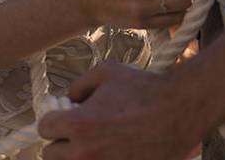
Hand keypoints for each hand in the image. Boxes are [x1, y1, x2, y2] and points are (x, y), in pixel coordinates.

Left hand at [38, 61, 200, 159]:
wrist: (180, 111)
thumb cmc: (144, 90)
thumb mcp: (106, 72)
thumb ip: (79, 84)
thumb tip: (68, 98)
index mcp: (77, 124)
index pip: (44, 129)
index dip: (53, 120)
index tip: (62, 118)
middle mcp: (85, 153)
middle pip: (50, 156)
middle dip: (60, 143)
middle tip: (76, 135)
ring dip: (76, 156)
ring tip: (92, 145)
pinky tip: (110, 152)